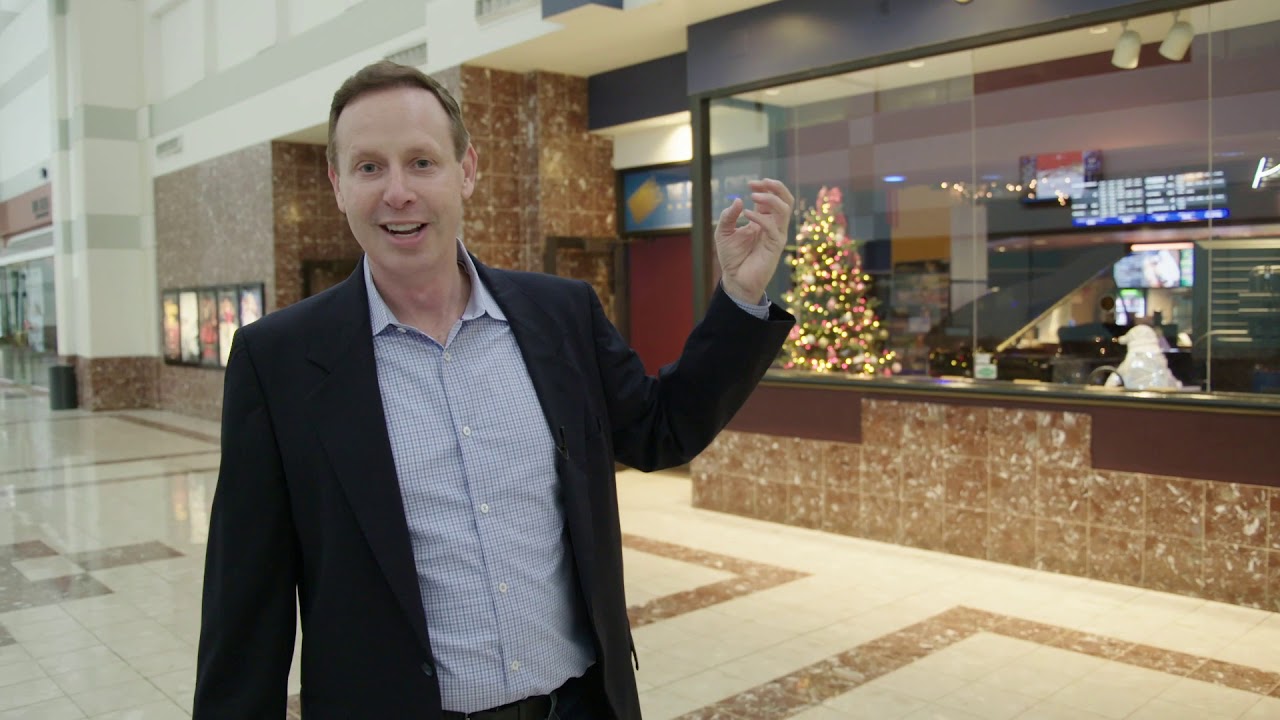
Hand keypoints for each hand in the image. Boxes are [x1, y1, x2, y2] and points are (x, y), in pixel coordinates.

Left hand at [714, 179, 793, 304]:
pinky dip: (760, 217)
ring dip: (770, 199)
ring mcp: (776, 235)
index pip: (773, 198)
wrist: (735, 279)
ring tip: (754, 196)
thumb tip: (739, 200)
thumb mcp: (723, 232)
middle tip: (758, 183)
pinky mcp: (775, 246)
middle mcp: (773, 226)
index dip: (765, 187)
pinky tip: (746, 214)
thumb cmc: (732, 257)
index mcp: (763, 220)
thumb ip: (728, 216)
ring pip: (785, 210)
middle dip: (775, 187)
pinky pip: (773, 227)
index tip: (750, 183)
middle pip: (786, 200)